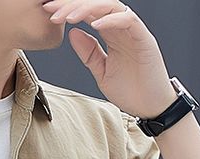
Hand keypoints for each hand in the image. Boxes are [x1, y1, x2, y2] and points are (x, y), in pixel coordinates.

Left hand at [42, 0, 176, 118]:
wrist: (151, 107)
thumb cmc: (131, 91)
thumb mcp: (101, 72)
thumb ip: (89, 53)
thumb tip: (72, 34)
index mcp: (111, 34)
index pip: (88, 14)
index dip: (68, 10)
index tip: (49, 13)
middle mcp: (121, 28)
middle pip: (96, 6)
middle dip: (72, 5)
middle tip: (51, 9)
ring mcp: (133, 32)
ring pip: (110, 7)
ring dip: (87, 9)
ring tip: (69, 16)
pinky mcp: (144, 39)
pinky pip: (128, 20)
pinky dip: (110, 20)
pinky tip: (93, 25)